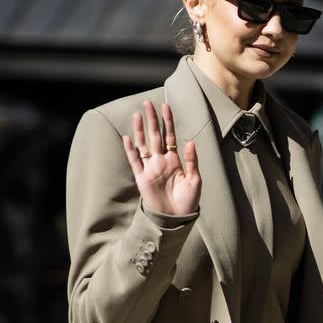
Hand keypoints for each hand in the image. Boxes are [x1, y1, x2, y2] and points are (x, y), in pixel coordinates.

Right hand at [122, 100, 200, 217]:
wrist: (176, 219)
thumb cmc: (188, 201)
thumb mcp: (195, 180)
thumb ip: (192, 161)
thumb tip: (189, 141)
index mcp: (174, 160)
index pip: (170, 135)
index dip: (168, 121)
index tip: (165, 105)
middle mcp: (161, 161)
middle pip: (155, 135)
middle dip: (152, 119)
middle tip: (148, 103)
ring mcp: (150, 168)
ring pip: (143, 145)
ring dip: (140, 130)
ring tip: (137, 115)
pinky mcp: (142, 178)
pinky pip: (135, 162)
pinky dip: (130, 150)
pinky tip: (127, 138)